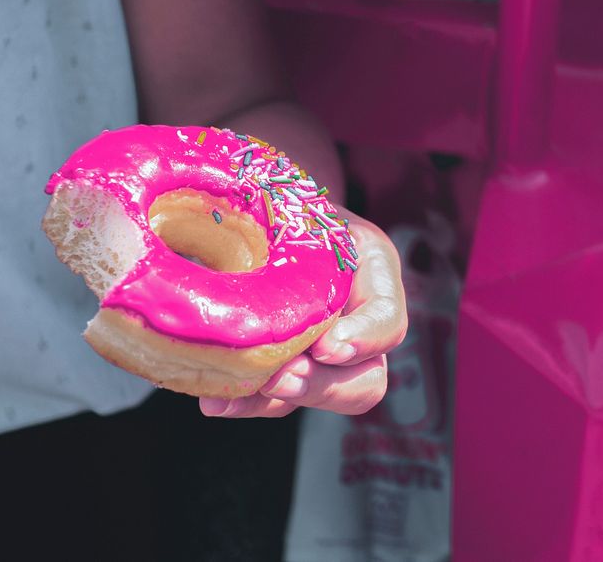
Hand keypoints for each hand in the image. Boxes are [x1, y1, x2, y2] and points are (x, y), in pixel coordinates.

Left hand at [200, 208, 406, 417]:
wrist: (264, 211)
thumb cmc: (280, 200)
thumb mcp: (288, 202)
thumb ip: (275, 226)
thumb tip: (218, 252)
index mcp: (371, 271)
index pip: (389, 319)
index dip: (364, 338)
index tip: (326, 345)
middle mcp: (359, 322)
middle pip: (367, 379)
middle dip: (321, 385)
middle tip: (278, 378)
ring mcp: (327, 355)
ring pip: (320, 398)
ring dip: (274, 402)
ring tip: (226, 398)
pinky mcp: (291, 370)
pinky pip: (277, 401)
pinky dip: (245, 402)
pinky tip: (213, 400)